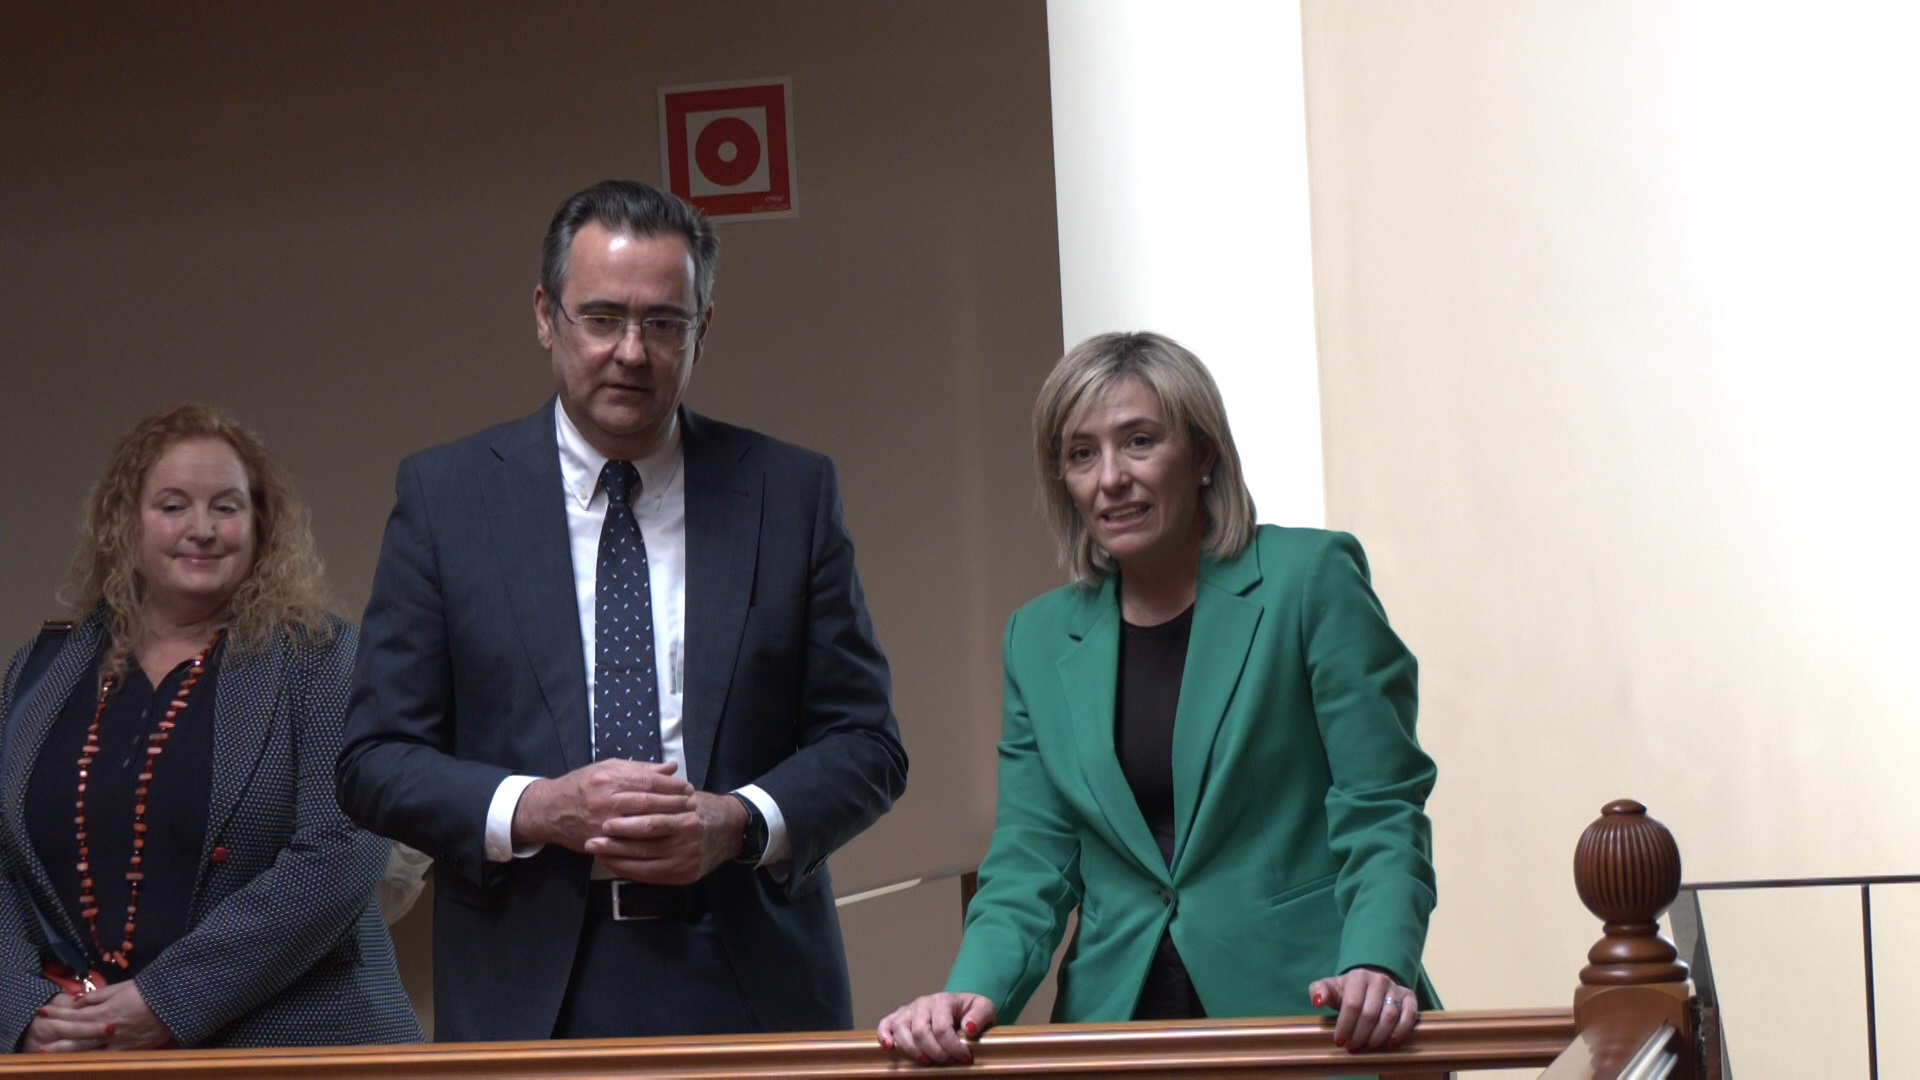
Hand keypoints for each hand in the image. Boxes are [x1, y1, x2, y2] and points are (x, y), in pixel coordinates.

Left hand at [27, 982, 174, 1051]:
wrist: (175, 1003)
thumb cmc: (148, 991)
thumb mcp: (121, 988)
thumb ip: (98, 996)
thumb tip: (78, 1002)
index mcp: (106, 1011)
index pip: (75, 1014)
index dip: (57, 1013)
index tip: (42, 1012)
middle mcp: (108, 1030)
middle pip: (76, 1038)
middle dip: (56, 1041)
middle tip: (37, 1046)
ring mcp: (118, 1043)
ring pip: (88, 1052)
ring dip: (68, 1054)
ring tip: (50, 1057)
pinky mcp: (129, 1051)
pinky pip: (106, 1058)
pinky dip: (91, 1061)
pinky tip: (79, 1064)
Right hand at [511, 759, 694, 852]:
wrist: (549, 810)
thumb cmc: (582, 785)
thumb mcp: (607, 768)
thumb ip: (640, 769)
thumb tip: (671, 768)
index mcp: (608, 778)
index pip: (647, 781)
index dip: (671, 786)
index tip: (687, 788)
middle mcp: (605, 799)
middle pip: (648, 803)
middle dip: (674, 804)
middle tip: (692, 804)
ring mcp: (601, 823)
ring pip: (641, 825)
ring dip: (666, 823)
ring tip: (683, 820)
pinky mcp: (599, 841)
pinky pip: (628, 844)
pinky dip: (648, 842)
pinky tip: (664, 839)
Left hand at [586, 791, 743, 884]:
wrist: (733, 830)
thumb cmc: (703, 808)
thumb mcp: (686, 795)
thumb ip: (661, 793)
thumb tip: (627, 790)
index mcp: (687, 818)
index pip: (650, 822)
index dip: (625, 824)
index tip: (603, 821)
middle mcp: (688, 842)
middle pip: (644, 845)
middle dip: (615, 844)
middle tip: (592, 841)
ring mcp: (687, 862)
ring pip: (645, 863)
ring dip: (618, 860)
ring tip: (598, 853)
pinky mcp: (685, 876)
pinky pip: (651, 876)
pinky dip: (630, 871)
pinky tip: (615, 865)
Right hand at [876, 992, 996, 1065]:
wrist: (959, 1006)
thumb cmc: (970, 1010)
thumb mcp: (984, 1008)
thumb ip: (980, 1015)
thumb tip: (968, 1029)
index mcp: (942, 1000)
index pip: (942, 1028)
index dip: (953, 1047)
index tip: (965, 1058)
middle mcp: (922, 1003)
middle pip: (921, 1032)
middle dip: (936, 1052)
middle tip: (949, 1062)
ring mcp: (908, 1010)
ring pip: (901, 1031)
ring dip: (913, 1051)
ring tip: (927, 1062)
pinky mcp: (898, 1017)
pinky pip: (885, 1024)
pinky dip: (884, 1036)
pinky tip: (889, 1048)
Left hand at [1308, 967, 1417, 1052]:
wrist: (1369, 984)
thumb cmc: (1347, 991)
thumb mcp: (1330, 988)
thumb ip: (1319, 991)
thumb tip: (1317, 1002)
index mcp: (1358, 977)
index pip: (1352, 1004)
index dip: (1345, 1025)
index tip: (1339, 1041)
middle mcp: (1379, 980)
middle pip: (1370, 1013)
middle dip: (1360, 1034)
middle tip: (1353, 1047)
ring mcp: (1395, 988)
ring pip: (1390, 1016)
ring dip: (1378, 1036)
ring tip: (1368, 1046)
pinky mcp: (1409, 997)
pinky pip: (1410, 1015)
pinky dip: (1401, 1030)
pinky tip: (1390, 1042)